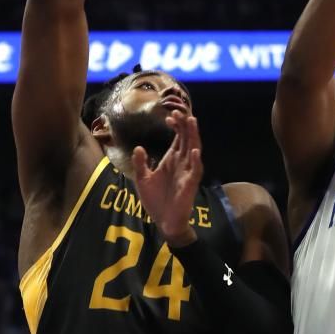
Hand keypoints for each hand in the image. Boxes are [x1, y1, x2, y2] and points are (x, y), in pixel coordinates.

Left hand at [132, 111, 201, 244]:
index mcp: (172, 160)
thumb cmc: (155, 201)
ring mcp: (187, 173)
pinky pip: (195, 171)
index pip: (178, 138)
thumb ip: (141, 164)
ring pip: (194, 150)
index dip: (176, 126)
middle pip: (187, 139)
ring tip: (191, 122)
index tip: (168, 116)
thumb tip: (138, 148)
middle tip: (180, 111)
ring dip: (193, 136)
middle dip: (185, 125)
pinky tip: (193, 151)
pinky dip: (195, 161)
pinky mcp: (190, 185)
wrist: (163, 222)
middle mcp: (182, 163)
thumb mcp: (143, 180)